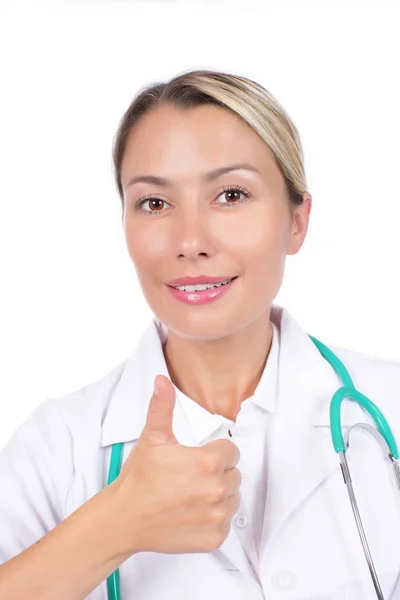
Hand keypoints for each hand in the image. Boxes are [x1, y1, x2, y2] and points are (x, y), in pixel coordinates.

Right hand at [110, 374, 241, 555]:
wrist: (124, 518)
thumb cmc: (139, 479)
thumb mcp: (152, 437)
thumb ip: (162, 406)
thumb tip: (162, 381)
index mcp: (208, 462)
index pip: (232, 451)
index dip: (215, 453)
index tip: (197, 459)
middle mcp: (217, 490)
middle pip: (234, 474)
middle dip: (217, 474)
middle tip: (190, 478)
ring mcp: (216, 516)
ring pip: (232, 499)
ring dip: (217, 496)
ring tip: (190, 495)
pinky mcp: (213, 538)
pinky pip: (226, 524)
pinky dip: (212, 520)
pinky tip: (191, 513)